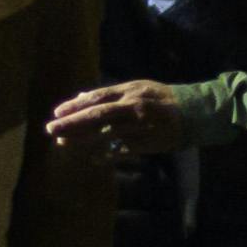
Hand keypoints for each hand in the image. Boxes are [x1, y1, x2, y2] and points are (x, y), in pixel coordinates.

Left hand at [48, 80, 188, 155]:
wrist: (196, 112)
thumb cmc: (162, 99)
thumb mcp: (138, 88)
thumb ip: (110, 93)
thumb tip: (81, 97)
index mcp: (130, 91)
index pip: (97, 97)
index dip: (75, 106)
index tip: (57, 113)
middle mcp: (133, 107)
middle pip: (98, 115)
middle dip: (73, 123)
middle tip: (50, 129)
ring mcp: (141, 126)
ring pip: (107, 133)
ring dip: (83, 139)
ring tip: (63, 143)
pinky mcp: (148, 143)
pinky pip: (123, 150)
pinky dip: (107, 154)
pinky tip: (92, 158)